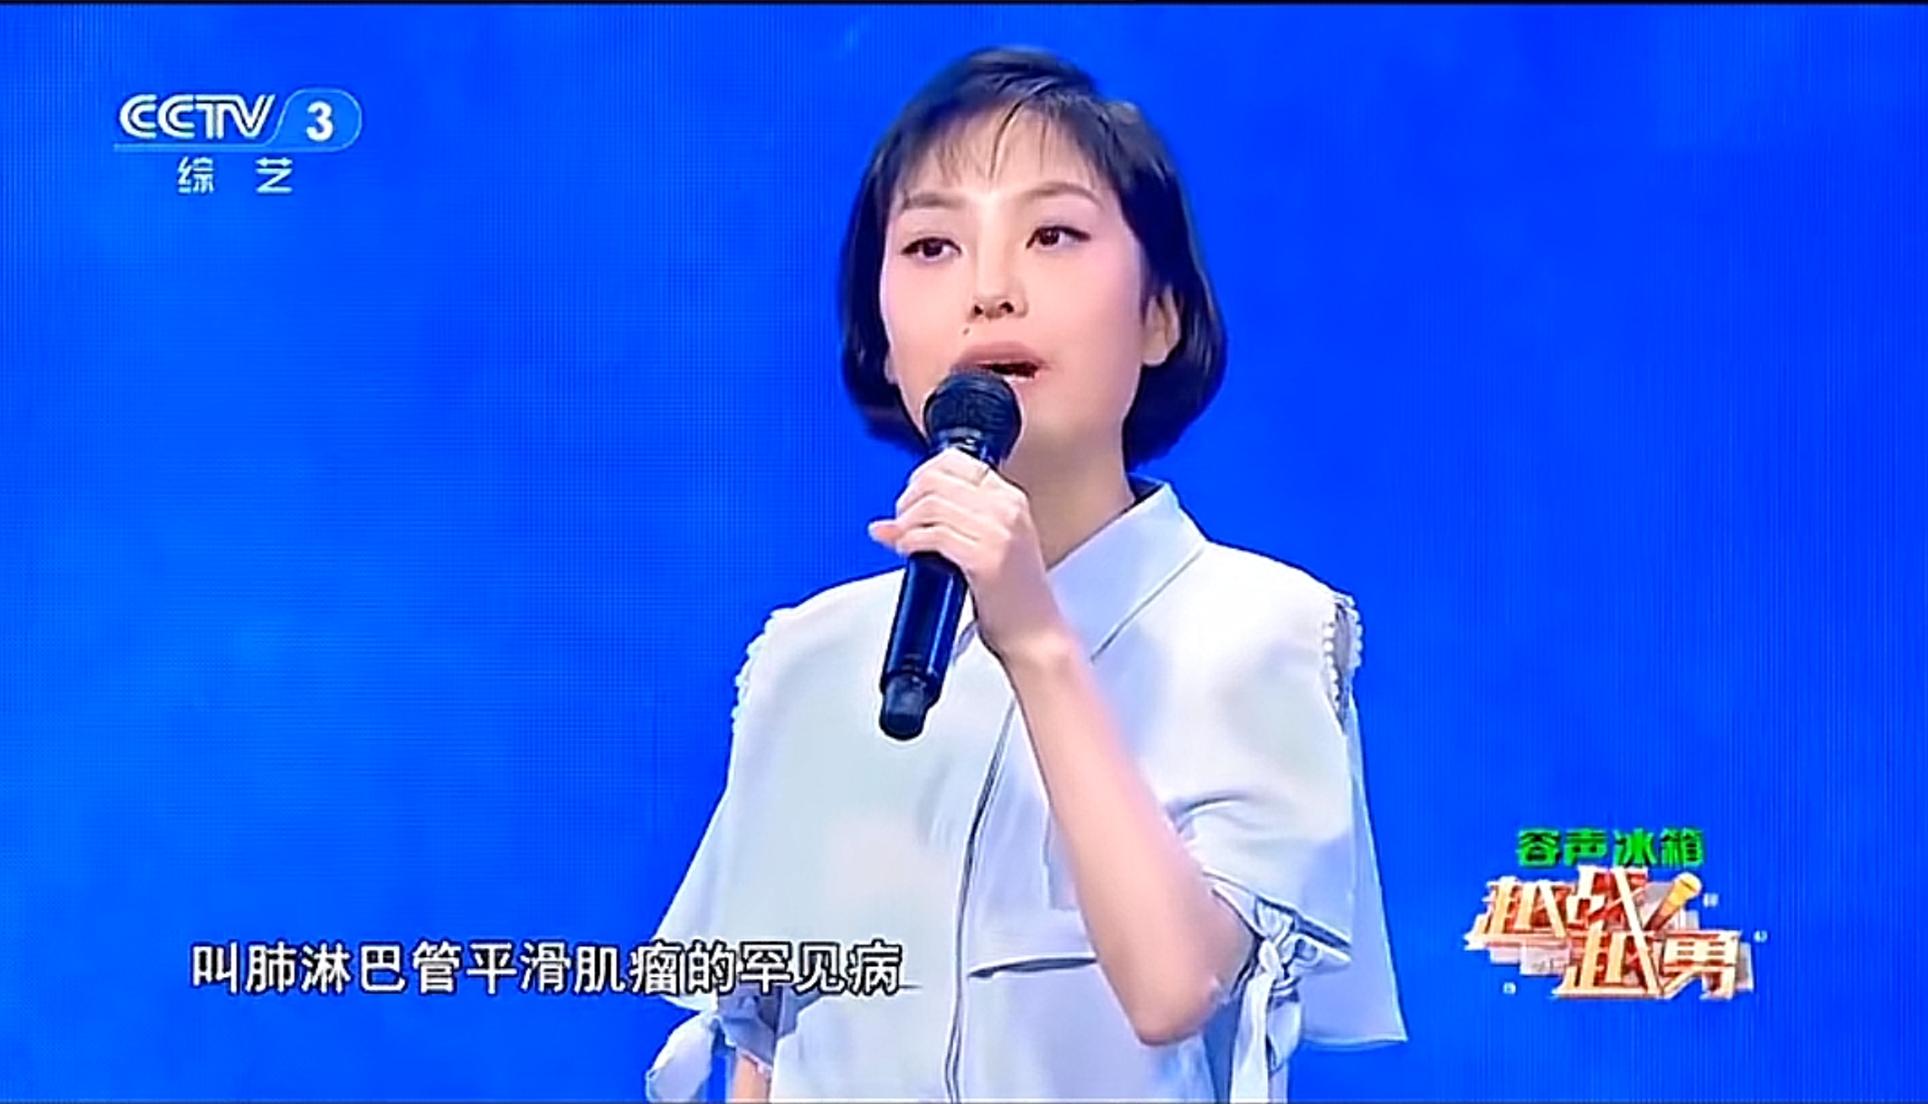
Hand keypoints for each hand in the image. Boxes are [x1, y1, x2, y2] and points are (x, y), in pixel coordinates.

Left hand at [868, 447, 1071, 665]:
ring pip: (932, 505)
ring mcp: (999, 532)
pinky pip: (935, 536)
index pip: (955, 460)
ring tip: (903, 540)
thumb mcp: (984, 546)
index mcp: (1010, 499)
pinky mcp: (987, 558)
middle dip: (907, 500)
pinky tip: (909, 552)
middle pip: (937, 480)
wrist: (1036, 635)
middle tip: (901, 522)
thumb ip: (943, 526)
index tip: (910, 496)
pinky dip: (911, 541)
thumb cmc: (1012, 596)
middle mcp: (1007, 508)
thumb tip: (885, 525)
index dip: (922, 474)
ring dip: (906, 523)